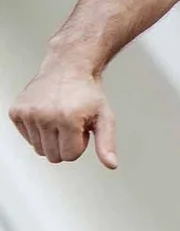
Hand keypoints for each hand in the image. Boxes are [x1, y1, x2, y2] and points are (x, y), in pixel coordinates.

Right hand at [9, 51, 117, 170]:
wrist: (68, 66)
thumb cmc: (87, 92)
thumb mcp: (104, 117)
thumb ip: (106, 142)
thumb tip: (111, 164)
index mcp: (67, 119)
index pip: (70, 156)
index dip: (79, 144)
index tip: (82, 127)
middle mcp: (45, 116)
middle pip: (53, 156)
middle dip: (64, 144)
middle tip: (71, 123)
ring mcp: (28, 113)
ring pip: (38, 149)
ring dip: (50, 138)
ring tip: (59, 118)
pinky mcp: (16, 111)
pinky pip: (27, 138)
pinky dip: (37, 131)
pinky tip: (46, 114)